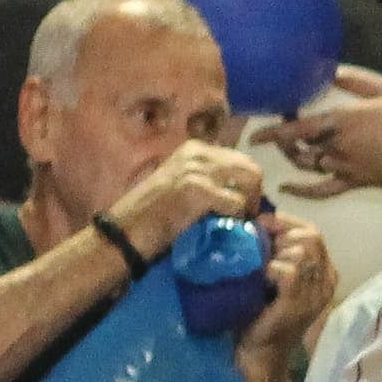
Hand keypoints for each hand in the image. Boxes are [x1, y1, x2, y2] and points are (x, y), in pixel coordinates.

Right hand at [104, 138, 267, 253]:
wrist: (126, 231)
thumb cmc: (153, 213)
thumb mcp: (182, 184)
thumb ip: (209, 179)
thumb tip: (240, 189)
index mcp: (194, 150)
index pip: (241, 160)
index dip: (247, 185)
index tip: (241, 207)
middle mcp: (198, 153)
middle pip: (250, 167)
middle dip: (255, 194)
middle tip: (245, 217)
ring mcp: (197, 169)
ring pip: (250, 179)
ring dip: (249, 204)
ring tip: (237, 221)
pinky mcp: (197, 189)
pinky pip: (237, 202)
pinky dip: (237, 217)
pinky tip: (224, 227)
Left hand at [238, 214, 339, 373]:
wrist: (258, 348)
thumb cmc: (261, 308)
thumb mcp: (273, 272)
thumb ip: (275, 248)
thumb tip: (256, 217)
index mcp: (324, 270)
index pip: (312, 231)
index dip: (284, 224)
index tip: (259, 228)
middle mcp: (327, 279)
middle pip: (311, 236)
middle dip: (280, 236)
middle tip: (260, 250)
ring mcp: (316, 293)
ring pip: (302, 251)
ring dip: (275, 254)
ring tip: (261, 268)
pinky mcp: (299, 303)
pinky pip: (289, 271)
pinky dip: (271, 269)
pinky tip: (262, 280)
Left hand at [254, 66, 381, 198]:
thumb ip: (354, 79)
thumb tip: (328, 69)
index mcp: (343, 121)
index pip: (297, 128)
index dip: (275, 129)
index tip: (258, 129)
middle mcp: (338, 146)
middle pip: (299, 145)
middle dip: (286, 138)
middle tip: (285, 125)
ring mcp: (345, 167)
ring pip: (308, 164)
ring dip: (293, 156)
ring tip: (288, 147)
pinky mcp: (355, 182)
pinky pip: (323, 190)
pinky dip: (302, 191)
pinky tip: (286, 188)